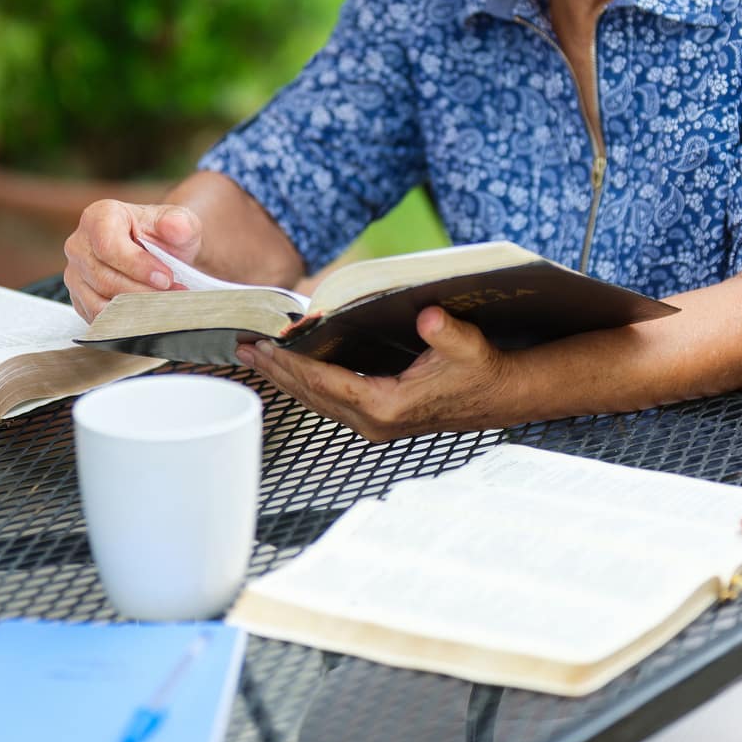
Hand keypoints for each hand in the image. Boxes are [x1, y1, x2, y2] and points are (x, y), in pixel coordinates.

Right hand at [64, 200, 202, 320]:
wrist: (160, 253)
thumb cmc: (165, 236)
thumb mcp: (180, 223)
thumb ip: (180, 223)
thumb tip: (176, 227)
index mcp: (99, 217)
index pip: (108, 246)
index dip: (137, 266)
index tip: (166, 278)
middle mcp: (79, 244)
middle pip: (103, 277)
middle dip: (142, 291)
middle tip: (173, 294)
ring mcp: (75, 273)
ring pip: (98, 302)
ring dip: (135, 308)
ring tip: (164, 304)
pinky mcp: (79, 298)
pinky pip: (96, 317)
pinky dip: (124, 320)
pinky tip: (147, 314)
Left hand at [237, 306, 516, 442]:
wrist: (498, 395)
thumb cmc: (481, 370)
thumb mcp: (468, 346)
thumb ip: (446, 333)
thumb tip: (428, 318)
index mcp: (387, 406)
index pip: (326, 384)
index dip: (292, 364)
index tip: (264, 346)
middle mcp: (373, 421)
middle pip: (311, 395)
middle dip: (276, 371)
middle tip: (242, 347)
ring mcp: (372, 424)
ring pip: (316, 401)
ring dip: (285, 378)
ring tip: (256, 357)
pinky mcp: (375, 417)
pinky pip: (329, 400)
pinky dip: (305, 383)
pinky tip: (290, 368)